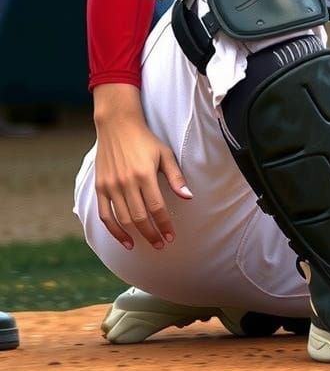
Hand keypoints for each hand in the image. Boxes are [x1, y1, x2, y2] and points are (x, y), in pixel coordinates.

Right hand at [93, 83, 191, 250]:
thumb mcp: (165, 154)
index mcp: (144, 175)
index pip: (157, 208)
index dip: (164, 225)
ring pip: (123, 219)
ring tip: (148, 244)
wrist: (117, 126)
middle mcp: (126, 183)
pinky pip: (105, 215)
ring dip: (135, 236)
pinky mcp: (100, 187)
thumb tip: (188, 197)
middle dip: (152, 234)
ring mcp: (110, 186)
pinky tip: (126, 241)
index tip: (171, 236)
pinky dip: (114, 231)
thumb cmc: (145, 140)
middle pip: (140, 218)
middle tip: (162, 244)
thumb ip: (176, 177)